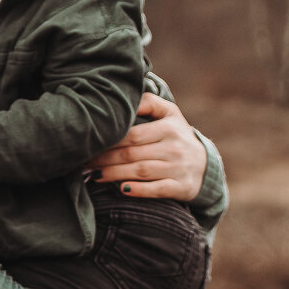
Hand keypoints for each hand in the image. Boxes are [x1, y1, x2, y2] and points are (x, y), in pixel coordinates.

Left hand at [90, 91, 206, 199]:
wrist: (204, 164)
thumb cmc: (176, 135)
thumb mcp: (169, 114)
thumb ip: (149, 102)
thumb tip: (127, 98)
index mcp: (168, 127)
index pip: (132, 134)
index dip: (108, 141)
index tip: (89, 145)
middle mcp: (174, 147)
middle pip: (132, 154)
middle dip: (104, 159)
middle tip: (84, 163)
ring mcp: (178, 168)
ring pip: (141, 171)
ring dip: (114, 174)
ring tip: (94, 176)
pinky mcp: (180, 187)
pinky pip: (157, 190)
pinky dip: (139, 190)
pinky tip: (121, 190)